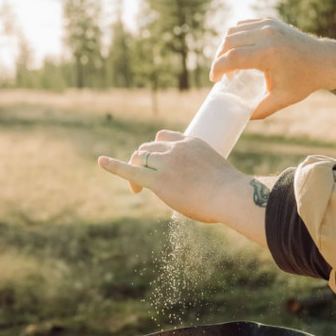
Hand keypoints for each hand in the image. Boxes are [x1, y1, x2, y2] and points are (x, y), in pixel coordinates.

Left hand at [97, 132, 268, 244]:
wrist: (232, 197)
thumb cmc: (233, 194)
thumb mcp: (221, 177)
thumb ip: (210, 180)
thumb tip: (214, 195)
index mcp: (192, 143)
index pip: (164, 138)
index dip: (158, 150)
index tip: (160, 164)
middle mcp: (176, 149)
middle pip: (148, 148)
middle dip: (143, 162)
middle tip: (147, 182)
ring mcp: (166, 163)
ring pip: (140, 158)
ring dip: (136, 169)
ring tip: (138, 189)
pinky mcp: (159, 181)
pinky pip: (131, 171)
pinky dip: (115, 166)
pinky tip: (102, 162)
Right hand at [210, 18, 335, 118]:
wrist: (322, 61)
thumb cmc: (303, 81)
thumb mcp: (282, 99)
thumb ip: (261, 109)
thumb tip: (242, 117)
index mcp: (268, 54)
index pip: (233, 57)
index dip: (218, 68)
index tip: (214, 79)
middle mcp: (266, 35)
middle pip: (229, 41)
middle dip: (219, 57)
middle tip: (221, 74)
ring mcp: (268, 25)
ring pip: (234, 31)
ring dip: (226, 46)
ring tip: (229, 64)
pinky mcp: (270, 21)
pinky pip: (244, 25)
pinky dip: (237, 37)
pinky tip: (238, 51)